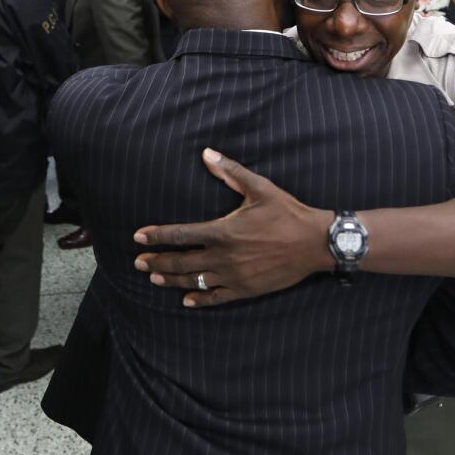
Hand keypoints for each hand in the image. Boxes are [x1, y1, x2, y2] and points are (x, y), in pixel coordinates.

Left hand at [132, 148, 333, 306]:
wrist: (316, 243)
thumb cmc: (287, 213)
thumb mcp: (259, 188)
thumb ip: (230, 172)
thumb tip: (207, 153)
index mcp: (224, 231)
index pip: (181, 235)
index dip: (157, 236)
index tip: (138, 236)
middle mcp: (224, 256)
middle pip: (182, 262)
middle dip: (157, 261)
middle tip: (138, 262)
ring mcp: (234, 276)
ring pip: (195, 281)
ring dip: (172, 280)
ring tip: (155, 278)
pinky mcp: (246, 289)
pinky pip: (217, 298)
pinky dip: (200, 299)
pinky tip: (187, 301)